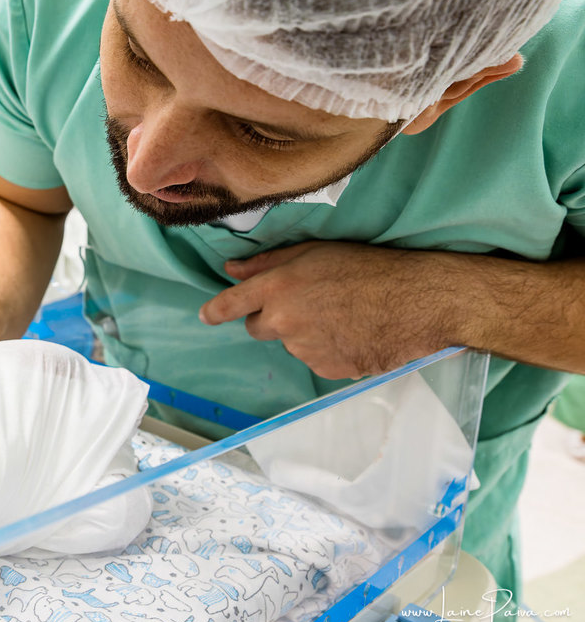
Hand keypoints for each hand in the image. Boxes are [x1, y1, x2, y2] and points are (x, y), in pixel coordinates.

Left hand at [198, 241, 450, 379]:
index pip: (231, 303)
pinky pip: (315, 360)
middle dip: (271, 318)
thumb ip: (267, 263)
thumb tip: (231, 269)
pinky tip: (350, 333)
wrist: (415, 302)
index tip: (206, 315)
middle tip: (305, 303)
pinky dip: (326, 349)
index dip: (216, 310)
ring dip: (303, 333)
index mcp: (278, 288)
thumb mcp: (314, 251)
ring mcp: (305, 349)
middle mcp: (284, 322)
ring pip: (290, 344)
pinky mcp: (327, 369)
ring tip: (339, 315)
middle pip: (257, 328)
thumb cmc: (367, 267)